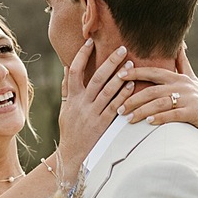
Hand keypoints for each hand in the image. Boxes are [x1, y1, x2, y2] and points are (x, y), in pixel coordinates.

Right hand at [56, 41, 134, 175]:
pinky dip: (123, 95)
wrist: (72, 155)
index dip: (81, 56)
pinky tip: (132, 85)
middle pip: (96, 78)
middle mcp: (81, 104)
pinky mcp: (102, 125)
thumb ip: (66, 88)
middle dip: (110, 62)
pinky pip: (114, 107)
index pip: (74, 71)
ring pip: (107, 91)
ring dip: (119, 76)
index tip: (90, 42)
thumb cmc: (70, 130)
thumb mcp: (65, 108)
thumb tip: (66, 67)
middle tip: (122, 48)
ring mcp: (92, 114)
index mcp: (71, 98)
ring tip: (130, 64)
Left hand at [119, 49, 197, 153]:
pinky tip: (149, 122)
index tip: (119, 74)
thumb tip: (179, 44)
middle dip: (133, 99)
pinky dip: (160, 118)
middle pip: (152, 90)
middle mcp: (182, 86)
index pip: (153, 72)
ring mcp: (188, 99)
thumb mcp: (192, 79)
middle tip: (119, 108)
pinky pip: (174, 115)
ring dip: (142, 111)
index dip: (136, 72)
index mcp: (177, 77)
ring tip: (128, 119)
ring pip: (160, 103)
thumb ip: (182, 63)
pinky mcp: (194, 112)